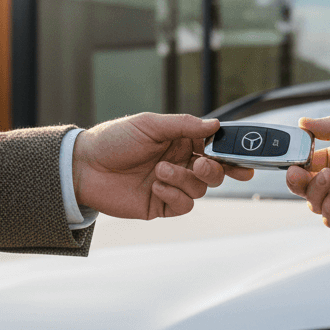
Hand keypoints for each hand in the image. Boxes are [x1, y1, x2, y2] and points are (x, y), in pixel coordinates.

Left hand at [73, 113, 252, 219]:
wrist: (85, 167)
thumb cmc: (114, 140)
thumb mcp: (150, 124)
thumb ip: (185, 125)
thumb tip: (215, 126)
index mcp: (182, 141)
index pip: (215, 147)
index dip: (232, 154)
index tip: (244, 160)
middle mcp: (181, 163)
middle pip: (215, 172)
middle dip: (213, 171)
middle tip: (199, 166)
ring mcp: (172, 185)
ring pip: (200, 189)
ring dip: (183, 180)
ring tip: (159, 171)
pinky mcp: (162, 204)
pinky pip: (184, 205)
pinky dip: (174, 195)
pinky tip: (155, 185)